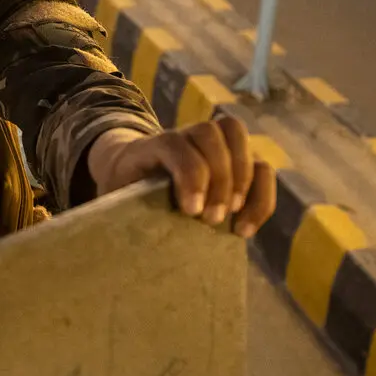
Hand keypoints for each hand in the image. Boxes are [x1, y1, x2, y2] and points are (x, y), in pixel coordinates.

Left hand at [84, 114, 275, 237]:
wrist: (132, 174)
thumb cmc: (122, 194)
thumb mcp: (113, 201)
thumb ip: (117, 211)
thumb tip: (118, 243)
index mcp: (150, 144)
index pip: (174, 142)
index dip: (189, 173)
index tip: (192, 210)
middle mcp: (183, 136)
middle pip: (210, 132)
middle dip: (218, 176)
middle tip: (211, 218)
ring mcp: (211, 144)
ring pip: (238, 136)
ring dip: (242, 180)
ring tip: (232, 219)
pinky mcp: (235, 162)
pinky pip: (262, 167)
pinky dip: (261, 196)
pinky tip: (246, 228)